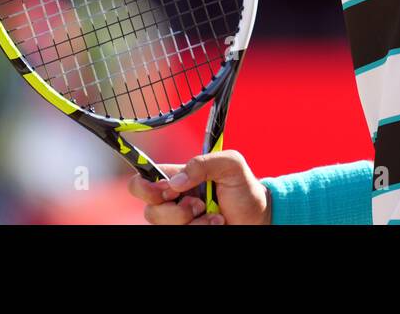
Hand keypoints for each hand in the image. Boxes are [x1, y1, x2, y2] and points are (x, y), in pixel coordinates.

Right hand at [127, 151, 270, 224]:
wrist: (259, 217)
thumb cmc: (244, 188)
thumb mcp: (230, 164)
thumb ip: (202, 163)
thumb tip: (175, 183)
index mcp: (176, 179)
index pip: (141, 181)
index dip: (146, 188)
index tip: (169, 192)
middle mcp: (173, 202)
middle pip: (151, 211)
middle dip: (177, 210)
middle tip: (199, 204)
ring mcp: (179, 222)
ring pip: (166, 227)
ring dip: (194, 223)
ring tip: (214, 215)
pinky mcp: (187, 233)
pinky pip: (180, 236)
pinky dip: (202, 230)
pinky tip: (216, 224)